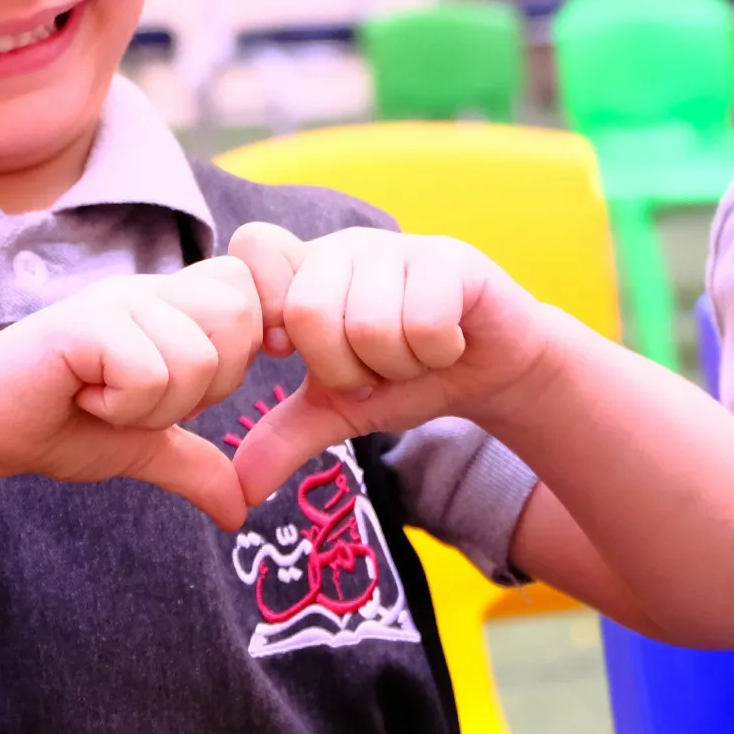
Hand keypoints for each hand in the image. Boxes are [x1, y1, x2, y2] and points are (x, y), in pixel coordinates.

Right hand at [0, 255, 262, 528]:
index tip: (199, 388)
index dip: (244, 344)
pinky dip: (123, 406)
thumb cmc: (57, 426)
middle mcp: (148, 290)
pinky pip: (150, 372)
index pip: (248, 290)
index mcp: (169, 305)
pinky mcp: (85, 323)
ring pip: (198, 355)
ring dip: (158, 404)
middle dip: (207, 384)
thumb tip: (240, 512)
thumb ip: (195, 465)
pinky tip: (85, 399)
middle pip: (239, 316)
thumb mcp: (142, 447)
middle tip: (147, 400)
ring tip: (108, 401)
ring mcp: (116, 301)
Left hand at [225, 223, 550, 504]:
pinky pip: (425, 324)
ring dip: (397, 366)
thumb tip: (241, 488)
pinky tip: (447, 344)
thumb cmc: (407, 377)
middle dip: (345, 369)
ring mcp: (397, 245)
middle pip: (308, 313)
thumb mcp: (340, 411)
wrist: (491, 371)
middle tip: (374, 368)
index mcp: (304, 271)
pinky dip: (436, 354)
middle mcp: (344, 247)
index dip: (270, 315)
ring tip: (412, 356)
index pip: (254, 252)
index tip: (294, 352)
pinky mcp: (450, 259)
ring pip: (370, 326)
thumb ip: (285, 437)